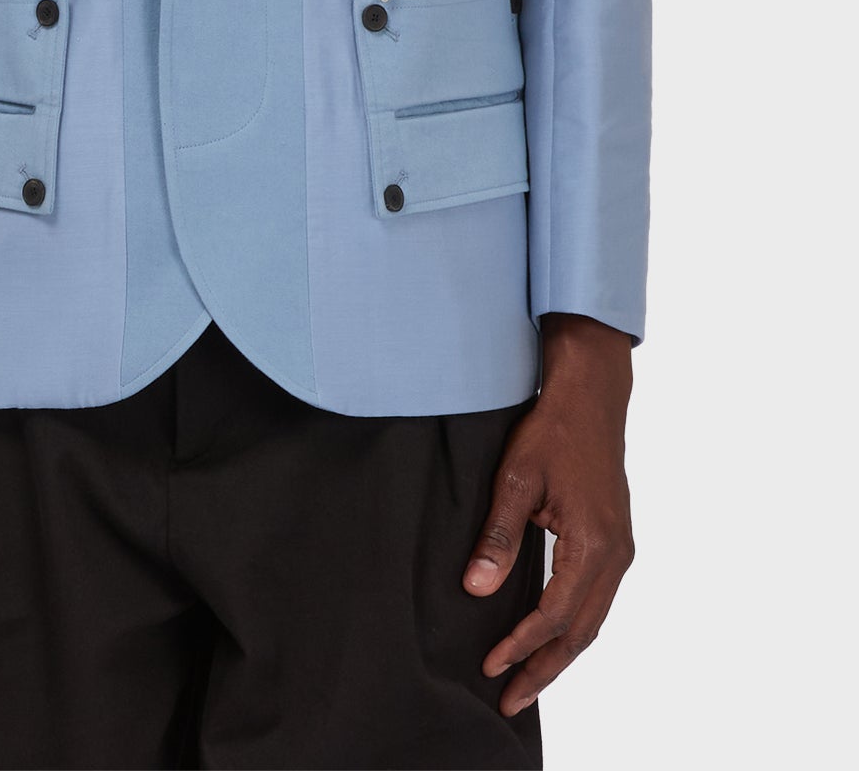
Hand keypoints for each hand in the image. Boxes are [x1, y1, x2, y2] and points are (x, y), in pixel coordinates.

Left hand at [463, 312, 634, 716]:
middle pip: (582, 632)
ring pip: (594, 620)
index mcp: (593, 543)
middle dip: (545, 669)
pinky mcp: (616, 539)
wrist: (591, 395)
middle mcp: (616, 554)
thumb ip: (497, 536)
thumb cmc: (552, 430)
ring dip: (561, 653)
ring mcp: (621, 548)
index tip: (491, 666)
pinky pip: (598, 599)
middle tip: (509, 701)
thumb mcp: (516, 478)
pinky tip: (552, 636)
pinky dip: (575, 626)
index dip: (522, 646)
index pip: (555, 615)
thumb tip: (476, 589)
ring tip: (527, 680)